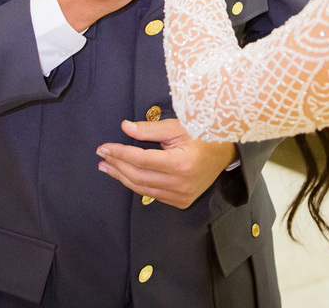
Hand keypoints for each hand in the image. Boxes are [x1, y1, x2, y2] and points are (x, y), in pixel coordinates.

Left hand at [97, 118, 236, 208]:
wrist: (225, 153)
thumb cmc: (201, 135)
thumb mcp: (176, 127)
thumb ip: (149, 130)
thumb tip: (124, 128)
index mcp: (180, 164)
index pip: (141, 160)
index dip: (120, 153)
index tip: (104, 147)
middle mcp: (180, 184)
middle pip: (138, 176)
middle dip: (117, 165)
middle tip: (102, 156)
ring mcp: (181, 196)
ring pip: (143, 189)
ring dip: (122, 177)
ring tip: (107, 167)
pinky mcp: (181, 201)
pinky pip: (153, 194)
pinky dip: (138, 184)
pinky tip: (127, 175)